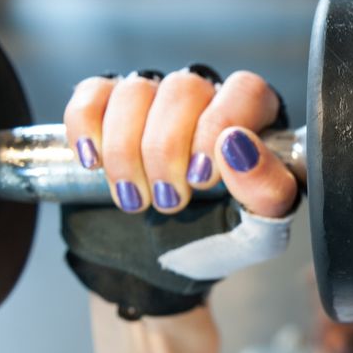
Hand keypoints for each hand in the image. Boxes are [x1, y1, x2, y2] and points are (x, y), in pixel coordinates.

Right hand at [65, 65, 295, 216]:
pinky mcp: (106, 109)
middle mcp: (204, 98)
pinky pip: (92, 94)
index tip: (202, 178)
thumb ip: (266, 190)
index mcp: (253, 117)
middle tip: (169, 201)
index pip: (243, 91)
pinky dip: (86, 126)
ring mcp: (153, 100)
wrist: (160, 263)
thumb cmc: (216, 239)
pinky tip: (93, 163)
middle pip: (184, 89)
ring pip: (136, 90)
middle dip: (167, 150)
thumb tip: (239, 146)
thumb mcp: (256, 232)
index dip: (219, 126)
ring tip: (135, 200)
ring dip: (127, 149)